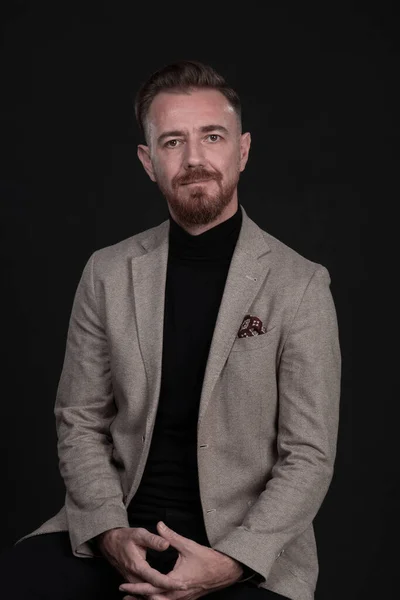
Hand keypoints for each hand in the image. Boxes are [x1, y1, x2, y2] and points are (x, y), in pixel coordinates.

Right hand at [95, 526, 187, 594]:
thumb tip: (166, 545)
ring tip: (177, 591)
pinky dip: (153, 593)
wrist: (108, 543)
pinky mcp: (132, 582)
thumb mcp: (139, 534)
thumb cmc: (124, 537)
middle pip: (153, 591)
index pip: (156, 579)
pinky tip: (163, 594)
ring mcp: (132, 581)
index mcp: (137, 566)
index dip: (170, 583)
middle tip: (185, 589)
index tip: (182, 584)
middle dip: (169, 591)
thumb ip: (154, 540)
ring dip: (161, 594)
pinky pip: (143, 592)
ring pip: (147, 594)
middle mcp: (134, 578)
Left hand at [119, 521, 243, 599]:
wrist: (225, 571)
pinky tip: (153, 598)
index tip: (123, 587)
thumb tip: (159, 525)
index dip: (136, 588)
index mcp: (176, 583)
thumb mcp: (188, 546)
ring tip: (132, 599)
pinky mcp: (186, 599)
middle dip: (137, 598)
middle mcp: (178, 595)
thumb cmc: (207, 559)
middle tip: (124, 595)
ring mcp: (183, 599)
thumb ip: (171, 536)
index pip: (151, 588)